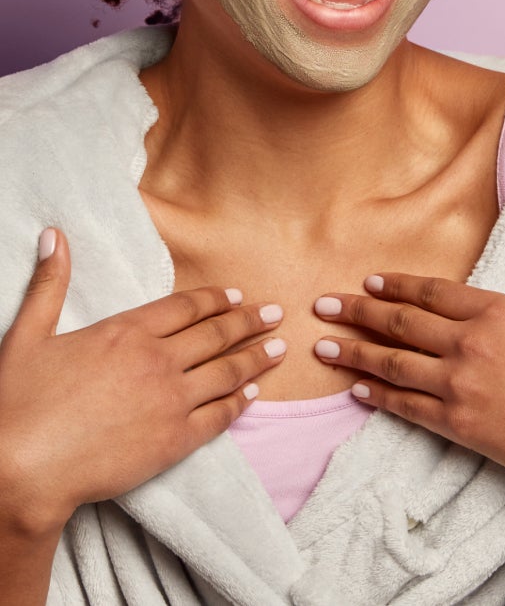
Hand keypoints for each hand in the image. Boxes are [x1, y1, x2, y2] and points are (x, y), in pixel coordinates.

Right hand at [0, 229, 285, 534]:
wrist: (22, 468)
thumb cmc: (18, 404)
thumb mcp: (26, 337)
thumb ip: (49, 286)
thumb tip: (54, 236)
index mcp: (125, 333)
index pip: (184, 307)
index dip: (214, 299)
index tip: (236, 295)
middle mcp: (157, 361)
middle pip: (216, 335)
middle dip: (249, 322)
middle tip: (275, 313)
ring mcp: (172, 400)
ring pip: (228, 372)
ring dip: (256, 357)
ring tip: (279, 348)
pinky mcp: (176, 440)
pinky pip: (220, 416)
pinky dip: (241, 402)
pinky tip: (253, 395)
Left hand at [314, 217, 504, 600]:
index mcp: (502, 312)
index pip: (434, 292)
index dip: (398, 285)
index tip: (369, 282)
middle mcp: (472, 344)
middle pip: (401, 324)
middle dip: (357, 313)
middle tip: (323, 306)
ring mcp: (460, 386)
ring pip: (393, 364)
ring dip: (353, 353)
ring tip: (322, 347)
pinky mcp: (458, 425)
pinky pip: (405, 406)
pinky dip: (377, 396)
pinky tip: (357, 389)